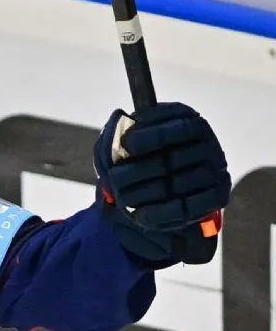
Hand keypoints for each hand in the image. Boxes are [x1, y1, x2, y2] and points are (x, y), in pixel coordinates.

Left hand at [94, 101, 229, 265]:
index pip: (182, 126)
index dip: (155, 134)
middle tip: (115, 178)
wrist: (148, 198)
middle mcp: (209, 146)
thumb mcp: (121, 144)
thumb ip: (117, 130)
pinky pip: (190, 207)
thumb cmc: (135, 163)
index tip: (128, 143)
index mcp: (192, 125)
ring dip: (147, 192)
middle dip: (142, 168)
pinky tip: (138, 214)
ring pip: (181, 183)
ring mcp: (215, 172)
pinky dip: (160, 212)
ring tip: (122, 197)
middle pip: (177, 157)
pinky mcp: (216, 197)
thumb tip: (119, 117)